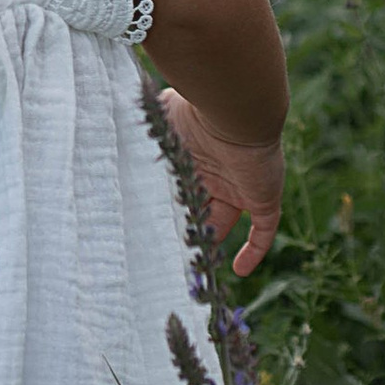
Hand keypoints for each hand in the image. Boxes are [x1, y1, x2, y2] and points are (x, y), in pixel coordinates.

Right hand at [160, 87, 283, 276]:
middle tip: (167, 250)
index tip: (151, 228)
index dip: (169, 207)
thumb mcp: (163, 118)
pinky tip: (240, 271)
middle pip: (200, 206)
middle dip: (187, 225)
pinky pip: (263, 231)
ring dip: (213, 242)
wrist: (235, 113)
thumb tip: (121, 125)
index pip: (181, 187)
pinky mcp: (263, 199)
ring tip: (193, 266)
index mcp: (194, 155)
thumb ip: (147, 126)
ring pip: (226, 221)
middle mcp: (217, 172)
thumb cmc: (197, 112)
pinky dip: (254, 251)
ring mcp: (242, 186)